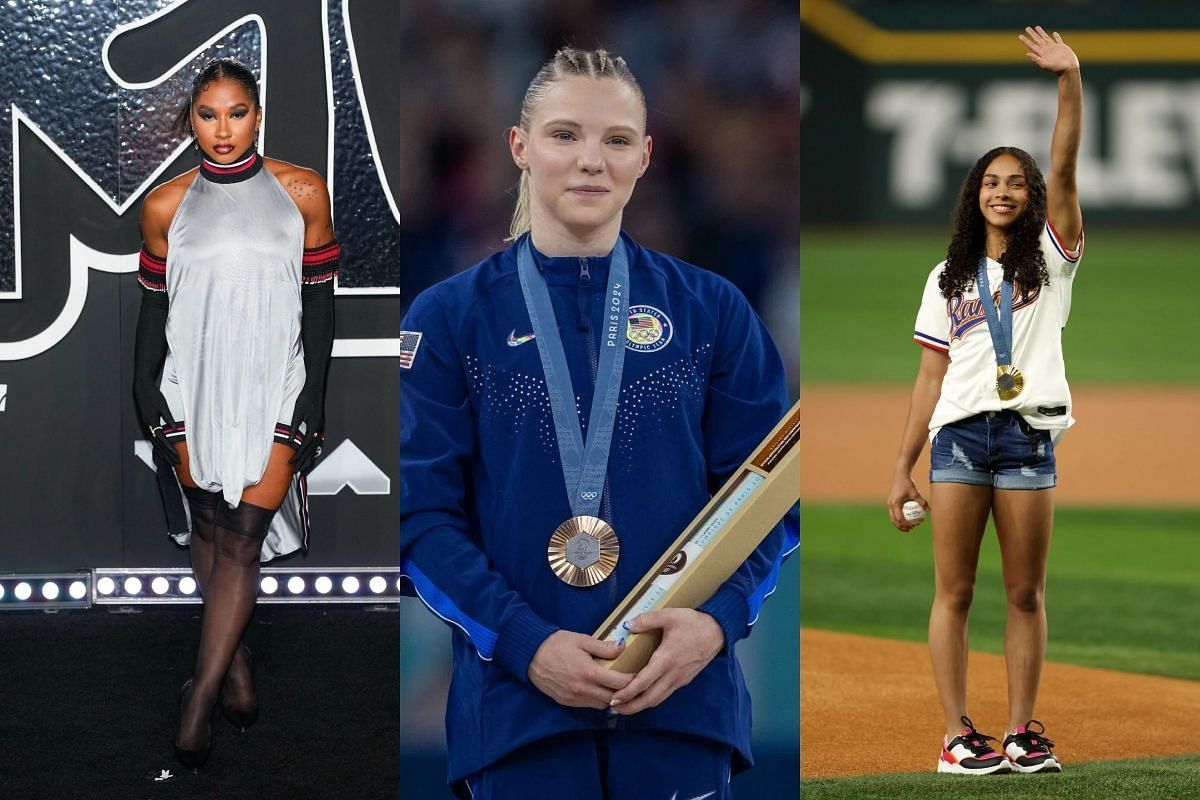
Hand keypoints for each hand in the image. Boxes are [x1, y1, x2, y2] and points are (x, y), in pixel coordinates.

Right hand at [132, 379, 179, 464]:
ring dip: (163, 453)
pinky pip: (153, 439)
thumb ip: (169, 418)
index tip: (177, 456)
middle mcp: (147, 426)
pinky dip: (158, 447)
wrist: (141, 389)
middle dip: (168, 455)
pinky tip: (162, 452)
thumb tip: (175, 429)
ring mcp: (145, 427)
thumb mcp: (163, 406)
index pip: (163, 440)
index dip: (170, 449)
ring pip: (155, 443)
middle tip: (176, 463)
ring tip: (171, 461)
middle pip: (158, 445)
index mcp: (152, 422)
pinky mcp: (146, 425)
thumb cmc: (153, 396)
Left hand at [287, 392, 324, 471]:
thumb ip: (295, 426)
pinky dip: (312, 449)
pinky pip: (316, 441)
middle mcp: (319, 428)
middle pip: (311, 449)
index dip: (297, 456)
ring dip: (308, 457)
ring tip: (302, 466)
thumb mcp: (298, 411)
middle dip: (303, 461)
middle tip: (296, 470)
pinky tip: (308, 453)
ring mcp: (321, 427)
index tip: (291, 463)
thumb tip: (291, 438)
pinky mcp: (320, 425)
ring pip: (315, 446)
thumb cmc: (307, 396)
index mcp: (314, 426)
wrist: (316, 387)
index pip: (305, 446)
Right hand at [528, 631, 633, 708]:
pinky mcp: (566, 702)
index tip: (639, 675)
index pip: (618, 683)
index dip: (632, 680)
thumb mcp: (581, 640)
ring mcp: (574, 698)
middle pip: (612, 698)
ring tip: (615, 687)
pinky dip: (596, 699)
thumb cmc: (556, 644)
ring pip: (601, 705)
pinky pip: (588, 705)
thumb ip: (603, 647)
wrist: (530, 654)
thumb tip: (623, 648)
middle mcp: (582, 690)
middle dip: (624, 692)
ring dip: (610, 698)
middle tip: (631, 683)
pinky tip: (598, 689)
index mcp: (588, 673)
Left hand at [608, 609, 723, 714]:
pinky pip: (665, 694)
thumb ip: (647, 620)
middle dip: (630, 707)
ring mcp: (679, 679)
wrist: (718, 631)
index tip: (613, 699)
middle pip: (649, 699)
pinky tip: (643, 695)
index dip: (627, 693)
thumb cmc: (694, 623)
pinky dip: (651, 699)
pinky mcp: (684, 680)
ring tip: (625, 705)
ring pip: (658, 699)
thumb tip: (627, 625)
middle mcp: (672, 675)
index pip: (643, 683)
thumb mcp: (669, 615)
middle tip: (614, 708)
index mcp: (666, 660)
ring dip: (640, 705)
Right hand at [887, 470, 926, 531]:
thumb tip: (929, 511)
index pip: (899, 518)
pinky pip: (894, 512)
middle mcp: (890, 504)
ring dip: (899, 523)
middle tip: (910, 529)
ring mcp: (889, 503)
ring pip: (893, 517)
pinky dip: (899, 516)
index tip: (914, 526)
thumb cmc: (908, 483)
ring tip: (909, 526)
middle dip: (901, 526)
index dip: (906, 524)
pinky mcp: (891, 501)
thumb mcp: (916, 493)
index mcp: (895, 504)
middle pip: (894, 520)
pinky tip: (907, 518)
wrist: (900, 475)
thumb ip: (922, 502)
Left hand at [1019, 26, 1078, 74]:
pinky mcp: (1062, 47)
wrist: (1068, 69)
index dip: (1026, 40)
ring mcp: (1054, 48)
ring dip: (1041, 33)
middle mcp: (1046, 50)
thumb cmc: (1057, 69)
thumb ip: (1036, 59)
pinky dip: (1056, 36)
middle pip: (1037, 40)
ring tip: (1037, 27)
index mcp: (1042, 53)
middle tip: (1027, 28)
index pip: (1032, 45)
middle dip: (1032, 34)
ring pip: (1046, 38)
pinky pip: (1058, 40)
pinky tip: (1054, 33)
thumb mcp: (1044, 65)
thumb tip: (1027, 54)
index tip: (1020, 36)